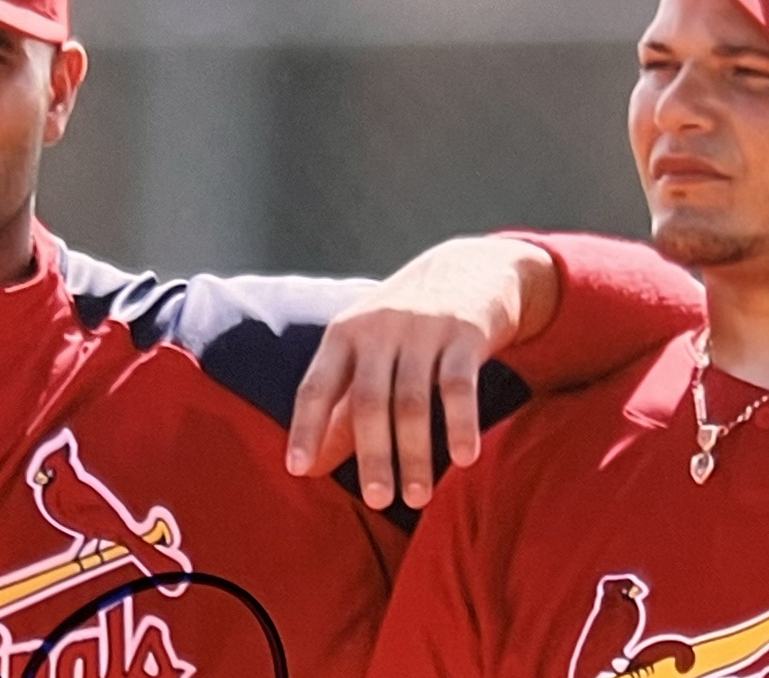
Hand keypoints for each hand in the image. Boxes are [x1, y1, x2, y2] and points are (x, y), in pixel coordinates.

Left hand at [285, 236, 556, 508]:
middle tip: (377, 501)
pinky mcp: (464, 333)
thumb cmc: (406, 327)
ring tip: (417, 497)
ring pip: (412, 401)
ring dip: (415, 454)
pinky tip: (464, 460)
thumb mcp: (367, 355)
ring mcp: (422, 329)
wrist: (470, 268)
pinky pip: (459, 386)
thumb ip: (340, 409)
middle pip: (368, 401)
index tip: (298, 471)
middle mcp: (378, 329)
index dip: (305, 429)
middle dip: (371, 455)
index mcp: (344, 335)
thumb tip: (308, 468)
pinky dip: (460, 425)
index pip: (316, 386)